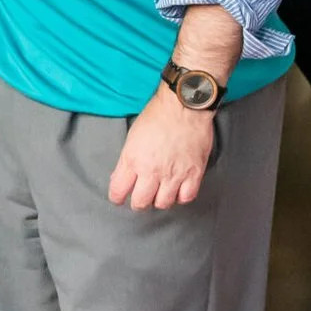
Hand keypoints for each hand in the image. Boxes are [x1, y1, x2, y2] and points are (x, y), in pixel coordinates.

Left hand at [108, 85, 214, 209]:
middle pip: (141, 202)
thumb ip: (126, 161)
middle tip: (140, 197)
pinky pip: (186, 197)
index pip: (118, 191)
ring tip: (160, 193)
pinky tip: (178, 190)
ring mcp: (174, 174)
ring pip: (163, 203)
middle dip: (138, 203)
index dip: (116, 197)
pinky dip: (180, 197)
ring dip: (159, 200)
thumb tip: (120, 178)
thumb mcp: (132, 138)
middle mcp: (152, 171)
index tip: (119, 197)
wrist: (184, 106)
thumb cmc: (157, 116)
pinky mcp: (194, 173)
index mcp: (133, 161)